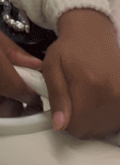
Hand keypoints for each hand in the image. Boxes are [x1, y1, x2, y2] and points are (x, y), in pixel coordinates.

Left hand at [42, 8, 119, 137]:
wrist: (92, 34)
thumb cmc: (70, 49)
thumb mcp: (52, 67)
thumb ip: (56, 97)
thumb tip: (60, 125)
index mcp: (89, 84)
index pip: (77, 127)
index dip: (66, 120)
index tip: (64, 106)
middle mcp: (112, 93)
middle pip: (91, 130)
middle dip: (79, 119)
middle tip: (75, 97)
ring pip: (104, 128)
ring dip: (93, 118)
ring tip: (87, 95)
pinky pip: (115, 121)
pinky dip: (106, 115)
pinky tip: (99, 98)